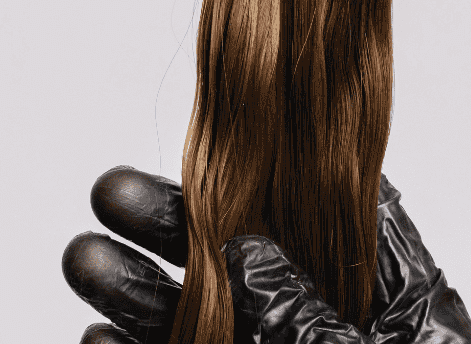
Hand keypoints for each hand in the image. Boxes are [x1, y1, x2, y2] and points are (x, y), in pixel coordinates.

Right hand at [62, 167, 470, 343]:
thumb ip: (306, 312)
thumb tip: (245, 243)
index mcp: (388, 308)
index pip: (325, 218)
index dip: (267, 174)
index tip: (208, 147)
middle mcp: (324, 333)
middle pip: (239, 258)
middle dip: (166, 226)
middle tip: (107, 196)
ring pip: (195, 319)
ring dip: (132, 288)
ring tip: (83, 260)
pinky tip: (98, 337)